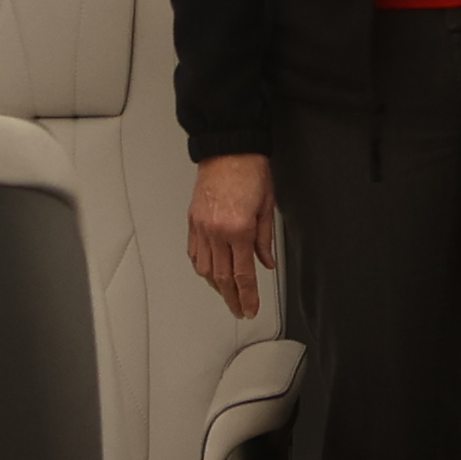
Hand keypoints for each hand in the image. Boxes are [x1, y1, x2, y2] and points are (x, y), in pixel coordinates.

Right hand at [186, 153, 277, 315]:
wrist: (228, 149)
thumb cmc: (249, 171)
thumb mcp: (267, 207)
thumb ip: (265, 239)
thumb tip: (265, 262)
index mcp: (239, 229)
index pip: (243, 275)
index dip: (247, 296)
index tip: (250, 309)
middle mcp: (217, 232)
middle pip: (222, 278)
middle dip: (232, 298)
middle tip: (239, 310)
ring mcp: (202, 228)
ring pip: (205, 269)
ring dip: (216, 287)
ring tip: (226, 295)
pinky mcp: (193, 222)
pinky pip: (194, 253)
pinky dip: (202, 268)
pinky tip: (209, 274)